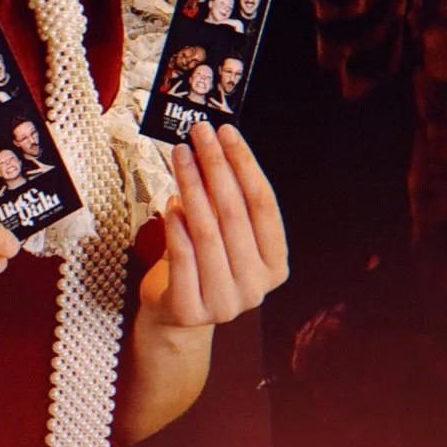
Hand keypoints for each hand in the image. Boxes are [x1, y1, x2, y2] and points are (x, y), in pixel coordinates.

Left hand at [139, 123, 287, 330]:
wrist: (178, 313)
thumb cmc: (205, 262)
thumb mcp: (226, 231)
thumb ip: (228, 198)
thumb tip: (214, 144)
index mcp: (275, 265)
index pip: (263, 204)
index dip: (245, 164)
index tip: (228, 133)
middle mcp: (256, 287)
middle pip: (235, 213)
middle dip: (216, 166)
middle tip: (200, 134)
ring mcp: (225, 303)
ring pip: (207, 231)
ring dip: (192, 186)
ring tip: (181, 156)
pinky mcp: (191, 311)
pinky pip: (182, 257)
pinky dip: (175, 226)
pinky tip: (170, 201)